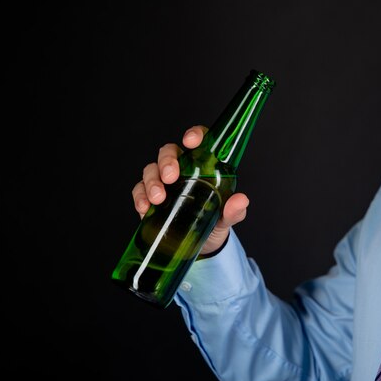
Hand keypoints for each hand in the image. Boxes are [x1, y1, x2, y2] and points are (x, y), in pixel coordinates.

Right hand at [131, 125, 249, 254]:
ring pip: (151, 169)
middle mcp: (181, 169)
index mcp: (202, 165)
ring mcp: (164, 183)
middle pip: (169, 152)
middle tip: (171, 177)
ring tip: (159, 199)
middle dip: (167, 161)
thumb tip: (241, 200)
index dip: (194, 135)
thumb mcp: (227, 217)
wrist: (203, 245)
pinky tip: (145, 208)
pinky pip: (139, 190)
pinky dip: (140, 197)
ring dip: (152, 181)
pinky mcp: (150, 198)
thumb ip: (234, 210)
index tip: (191, 141)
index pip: (198, 141)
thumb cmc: (216, 221)